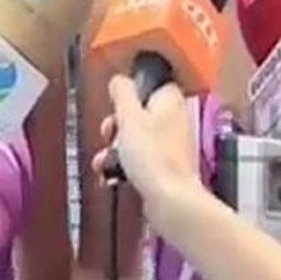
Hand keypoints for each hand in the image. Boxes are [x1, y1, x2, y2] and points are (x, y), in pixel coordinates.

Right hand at [91, 75, 198, 202]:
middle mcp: (174, 119)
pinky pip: (140, 160)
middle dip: (117, 125)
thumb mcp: (128, 116)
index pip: (150, 83)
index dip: (129, 93)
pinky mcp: (165, 167)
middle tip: (110, 133)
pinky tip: (112, 174)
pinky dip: (125, 166)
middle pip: (139, 113)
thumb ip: (122, 93)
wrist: (169, 199)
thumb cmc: (153, 157)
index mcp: (170, 100)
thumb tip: (119, 80)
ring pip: (137, 138)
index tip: (115, 103)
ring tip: (106, 160)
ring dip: (116, 148)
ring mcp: (171, 145)